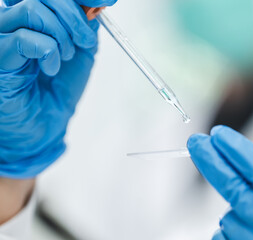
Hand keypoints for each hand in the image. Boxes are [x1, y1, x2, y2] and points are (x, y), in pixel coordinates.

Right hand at [0, 0, 115, 177]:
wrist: (46, 125)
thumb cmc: (58, 91)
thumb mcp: (82, 53)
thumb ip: (85, 27)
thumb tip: (94, 6)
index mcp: (33, 18)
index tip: (104, 2)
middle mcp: (13, 23)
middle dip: (74, 15)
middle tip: (86, 40)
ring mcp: (2, 38)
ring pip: (31, 9)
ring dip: (61, 35)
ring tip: (67, 57)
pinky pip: (23, 38)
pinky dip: (48, 51)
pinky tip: (52, 67)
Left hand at [187, 126, 252, 239]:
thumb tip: (231, 159)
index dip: (239, 152)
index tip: (219, 134)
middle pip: (236, 190)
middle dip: (212, 163)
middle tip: (196, 142)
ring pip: (227, 217)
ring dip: (233, 213)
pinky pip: (221, 237)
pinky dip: (228, 232)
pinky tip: (247, 236)